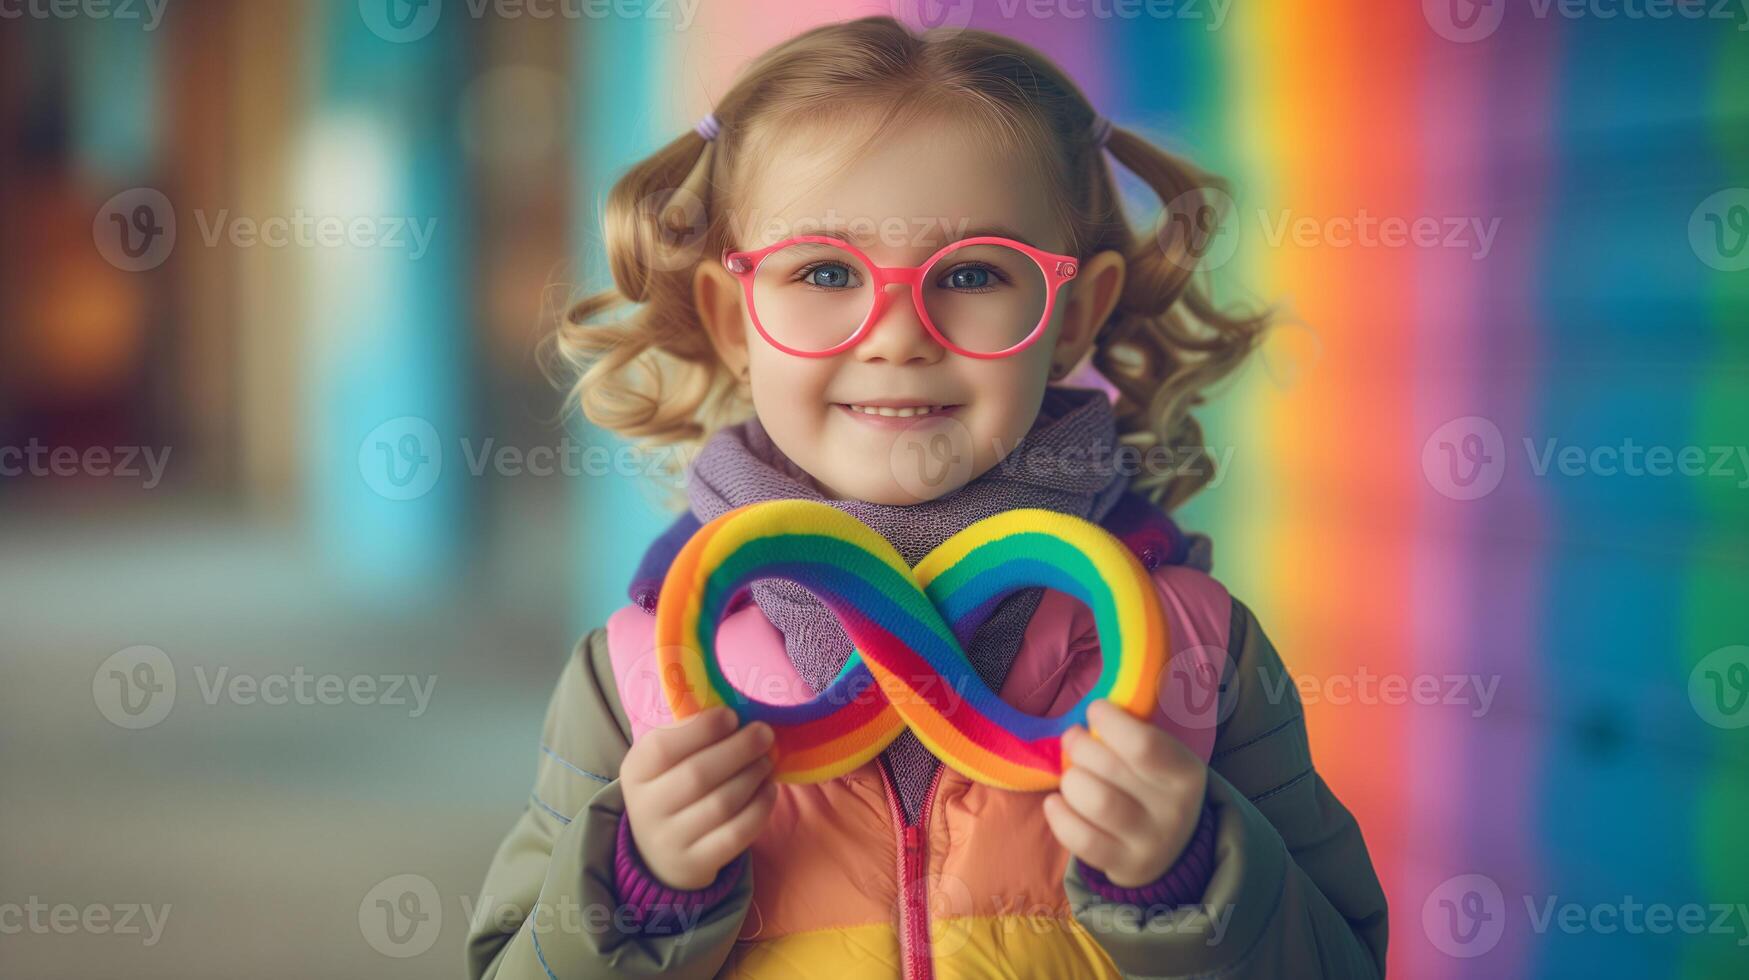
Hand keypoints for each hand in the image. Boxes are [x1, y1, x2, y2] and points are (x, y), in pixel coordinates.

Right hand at [619, 706, 778, 890]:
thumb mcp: (666, 762)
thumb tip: (740, 716)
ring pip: (721, 804)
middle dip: (739, 749)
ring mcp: (670, 840)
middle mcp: (646, 808)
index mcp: (636, 772)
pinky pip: (736, 834)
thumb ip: (693, 737)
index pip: (663, 747)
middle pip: (697, 774)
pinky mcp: (696, 863)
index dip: (702, 729)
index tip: (732, 716)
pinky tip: (769, 789)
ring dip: (753, 776)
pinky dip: (759, 808)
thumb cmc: (671, 789)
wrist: (659, 853)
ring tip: (767, 760)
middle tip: (764, 733)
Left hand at [1042, 698, 1207, 887]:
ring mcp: (1150, 842)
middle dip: (1079, 746)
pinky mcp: (1123, 865)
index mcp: (1186, 773)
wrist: (1171, 848)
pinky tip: (1055, 802)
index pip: (1144, 744)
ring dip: (1071, 780)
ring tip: (1070, 774)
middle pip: (1110, 769)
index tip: (1095, 710)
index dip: (1110, 722)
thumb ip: (1134, 733)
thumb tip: (1094, 708)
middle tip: (1073, 738)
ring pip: (1096, 802)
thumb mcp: (1164, 756)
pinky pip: (1081, 840)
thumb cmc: (1153, 785)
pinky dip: (1060, 816)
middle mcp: (1173, 810)